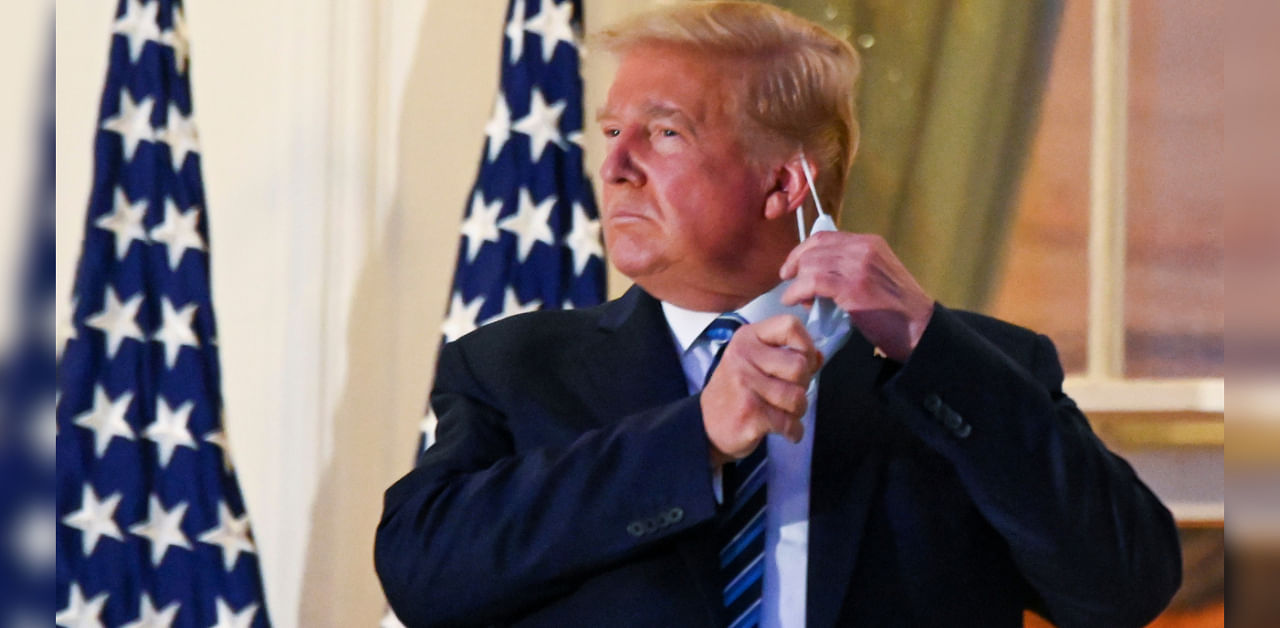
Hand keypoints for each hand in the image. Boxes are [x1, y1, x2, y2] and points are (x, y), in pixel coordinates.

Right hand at [701, 314, 821, 467]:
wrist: (705, 425)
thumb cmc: (735, 391)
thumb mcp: (754, 362)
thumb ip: (788, 354)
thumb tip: (818, 356)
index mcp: (747, 338)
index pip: (790, 326)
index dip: (806, 345)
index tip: (803, 361)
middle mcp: (743, 357)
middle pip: (800, 366)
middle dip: (803, 385)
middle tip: (789, 393)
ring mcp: (745, 385)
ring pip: (798, 396)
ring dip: (798, 410)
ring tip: (784, 412)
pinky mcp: (750, 413)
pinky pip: (790, 422)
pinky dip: (794, 431)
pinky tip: (785, 430)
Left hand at [779, 231, 933, 361]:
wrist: (919, 329)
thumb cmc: (896, 311)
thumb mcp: (875, 277)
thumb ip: (849, 269)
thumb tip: (815, 275)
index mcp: (870, 243)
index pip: (824, 237)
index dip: (802, 251)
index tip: (792, 267)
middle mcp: (864, 248)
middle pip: (814, 248)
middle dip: (795, 266)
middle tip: (789, 284)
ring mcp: (859, 266)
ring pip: (810, 264)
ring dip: (796, 282)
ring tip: (795, 298)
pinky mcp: (853, 287)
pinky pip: (812, 282)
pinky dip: (797, 291)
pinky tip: (794, 301)